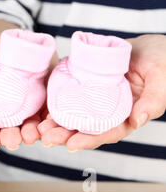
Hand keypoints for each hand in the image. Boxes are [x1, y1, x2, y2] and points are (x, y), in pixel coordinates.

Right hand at [0, 53, 57, 152]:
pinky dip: (52, 121)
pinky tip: (49, 125)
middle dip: (11, 137)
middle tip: (11, 141)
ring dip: (32, 133)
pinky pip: (52, 112)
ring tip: (30, 136)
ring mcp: (32, 105)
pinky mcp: (50, 97)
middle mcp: (12, 111)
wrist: (13, 36)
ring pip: (33, 124)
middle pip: (12, 130)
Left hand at [38, 34, 165, 151]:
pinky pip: (70, 95)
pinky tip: (43, 107)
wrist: (151, 45)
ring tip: (39, 129)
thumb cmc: (163, 61)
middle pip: (86, 127)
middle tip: (46, 139)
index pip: (108, 132)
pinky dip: (57, 103)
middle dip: (66, 135)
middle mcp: (110, 111)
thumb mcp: (162, 79)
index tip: (72, 146)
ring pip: (75, 114)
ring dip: (57, 122)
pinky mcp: (87, 83)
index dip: (90, 140)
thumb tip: (137, 122)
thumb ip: (153, 101)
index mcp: (128, 115)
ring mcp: (97, 98)